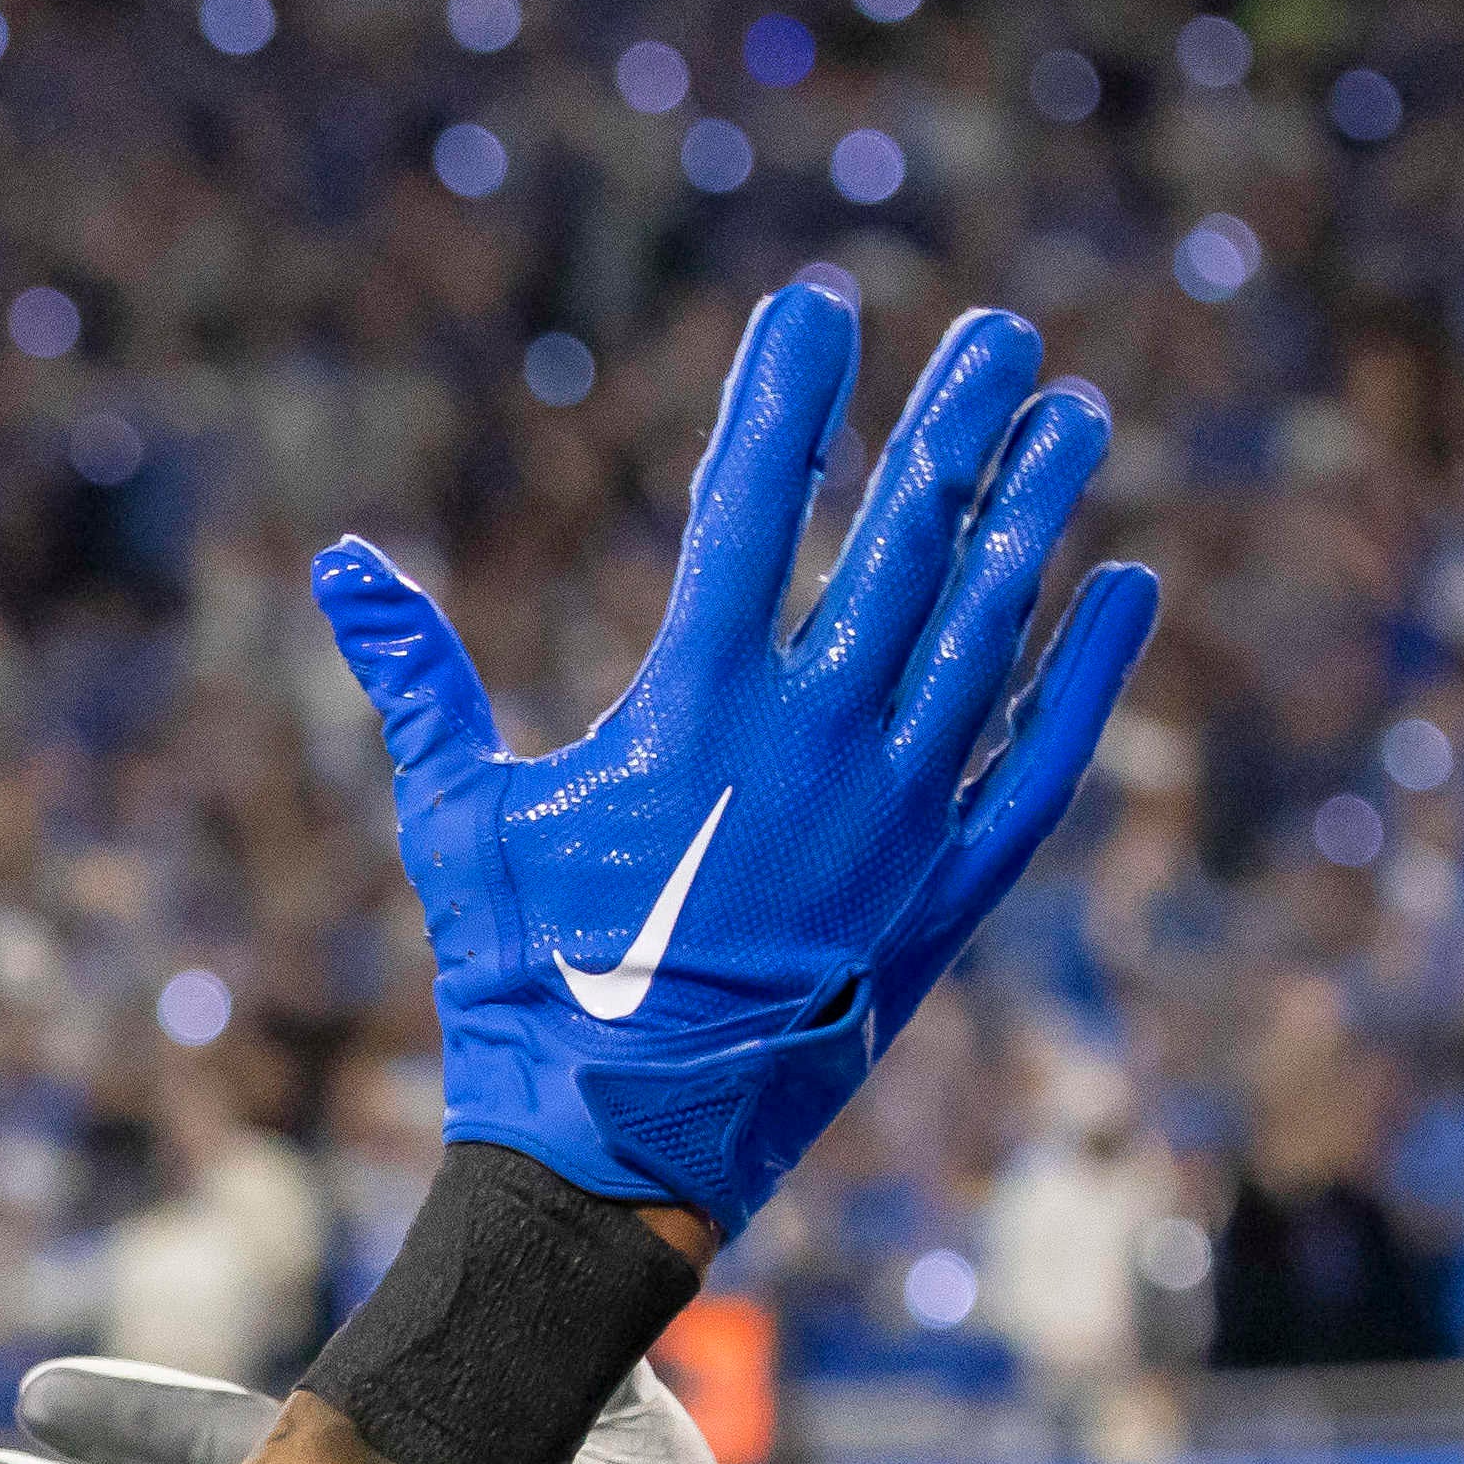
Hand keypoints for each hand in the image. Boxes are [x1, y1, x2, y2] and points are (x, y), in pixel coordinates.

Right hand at [315, 282, 1156, 1229]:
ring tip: (1079, 414)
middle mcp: (816, 746)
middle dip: (954, 423)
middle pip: (904, 543)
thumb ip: (421, 683)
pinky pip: (1041, 762)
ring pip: (989, 629)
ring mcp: (896, 819)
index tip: (820, 305)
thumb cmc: (522, 989)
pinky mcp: (945, 895)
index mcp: (693, 714)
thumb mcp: (457, 826)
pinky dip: (1090, 673)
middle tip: (1006, 333)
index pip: (750, 507)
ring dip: (1036, 511)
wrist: (614, 1158)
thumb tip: (339, 561)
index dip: (787, 396)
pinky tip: (1123, 586)